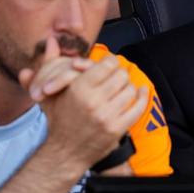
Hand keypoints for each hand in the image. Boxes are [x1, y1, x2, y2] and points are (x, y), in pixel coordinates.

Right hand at [18, 37, 146, 171]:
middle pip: (121, 75)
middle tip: (115, 77)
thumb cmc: (58, 119)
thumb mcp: (50, 92)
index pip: (108, 64)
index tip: (108, 66)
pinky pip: (138, 107)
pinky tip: (141, 92)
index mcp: (79, 89)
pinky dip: (143, 97)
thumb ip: (50, 65)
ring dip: (128, 87)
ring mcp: (107, 116)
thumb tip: (51, 40)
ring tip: (122, 88)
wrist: (64, 152)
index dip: (110, 62)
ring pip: (130, 90)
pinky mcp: (117, 129)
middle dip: (119, 75)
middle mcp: (94, 102)